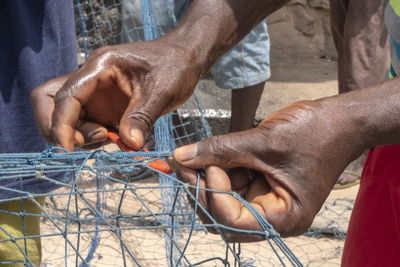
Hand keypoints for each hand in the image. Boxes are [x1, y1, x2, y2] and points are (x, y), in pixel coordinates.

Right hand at [37, 39, 200, 150]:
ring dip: (81, 135)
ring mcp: (98, 94)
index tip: (68, 148)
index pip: (66, 95)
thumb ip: (142, 118)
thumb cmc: (175, 66)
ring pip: (70, 118)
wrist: (186, 60)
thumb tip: (130, 144)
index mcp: (101, 66)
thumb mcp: (162, 91)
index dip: (61, 123)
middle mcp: (93, 80)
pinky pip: (90, 125)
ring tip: (111, 138)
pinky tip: (119, 140)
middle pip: (52, 102)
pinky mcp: (107, 107)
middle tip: (85, 143)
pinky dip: (97, 138)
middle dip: (60, 127)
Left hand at [171, 99, 364, 240]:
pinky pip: (233, 187)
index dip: (214, 195)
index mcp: (285, 218)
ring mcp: (268, 203)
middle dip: (203, 190)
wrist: (341, 120)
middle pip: (224, 218)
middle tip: (187, 162)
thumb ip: (220, 149)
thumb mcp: (264, 141)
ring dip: (209, 180)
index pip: (233, 222)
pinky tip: (214, 155)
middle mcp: (275, 217)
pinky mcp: (263, 187)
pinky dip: (220, 172)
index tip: (207, 166)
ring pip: (224, 203)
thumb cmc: (316, 132)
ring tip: (199, 155)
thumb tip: (180, 156)